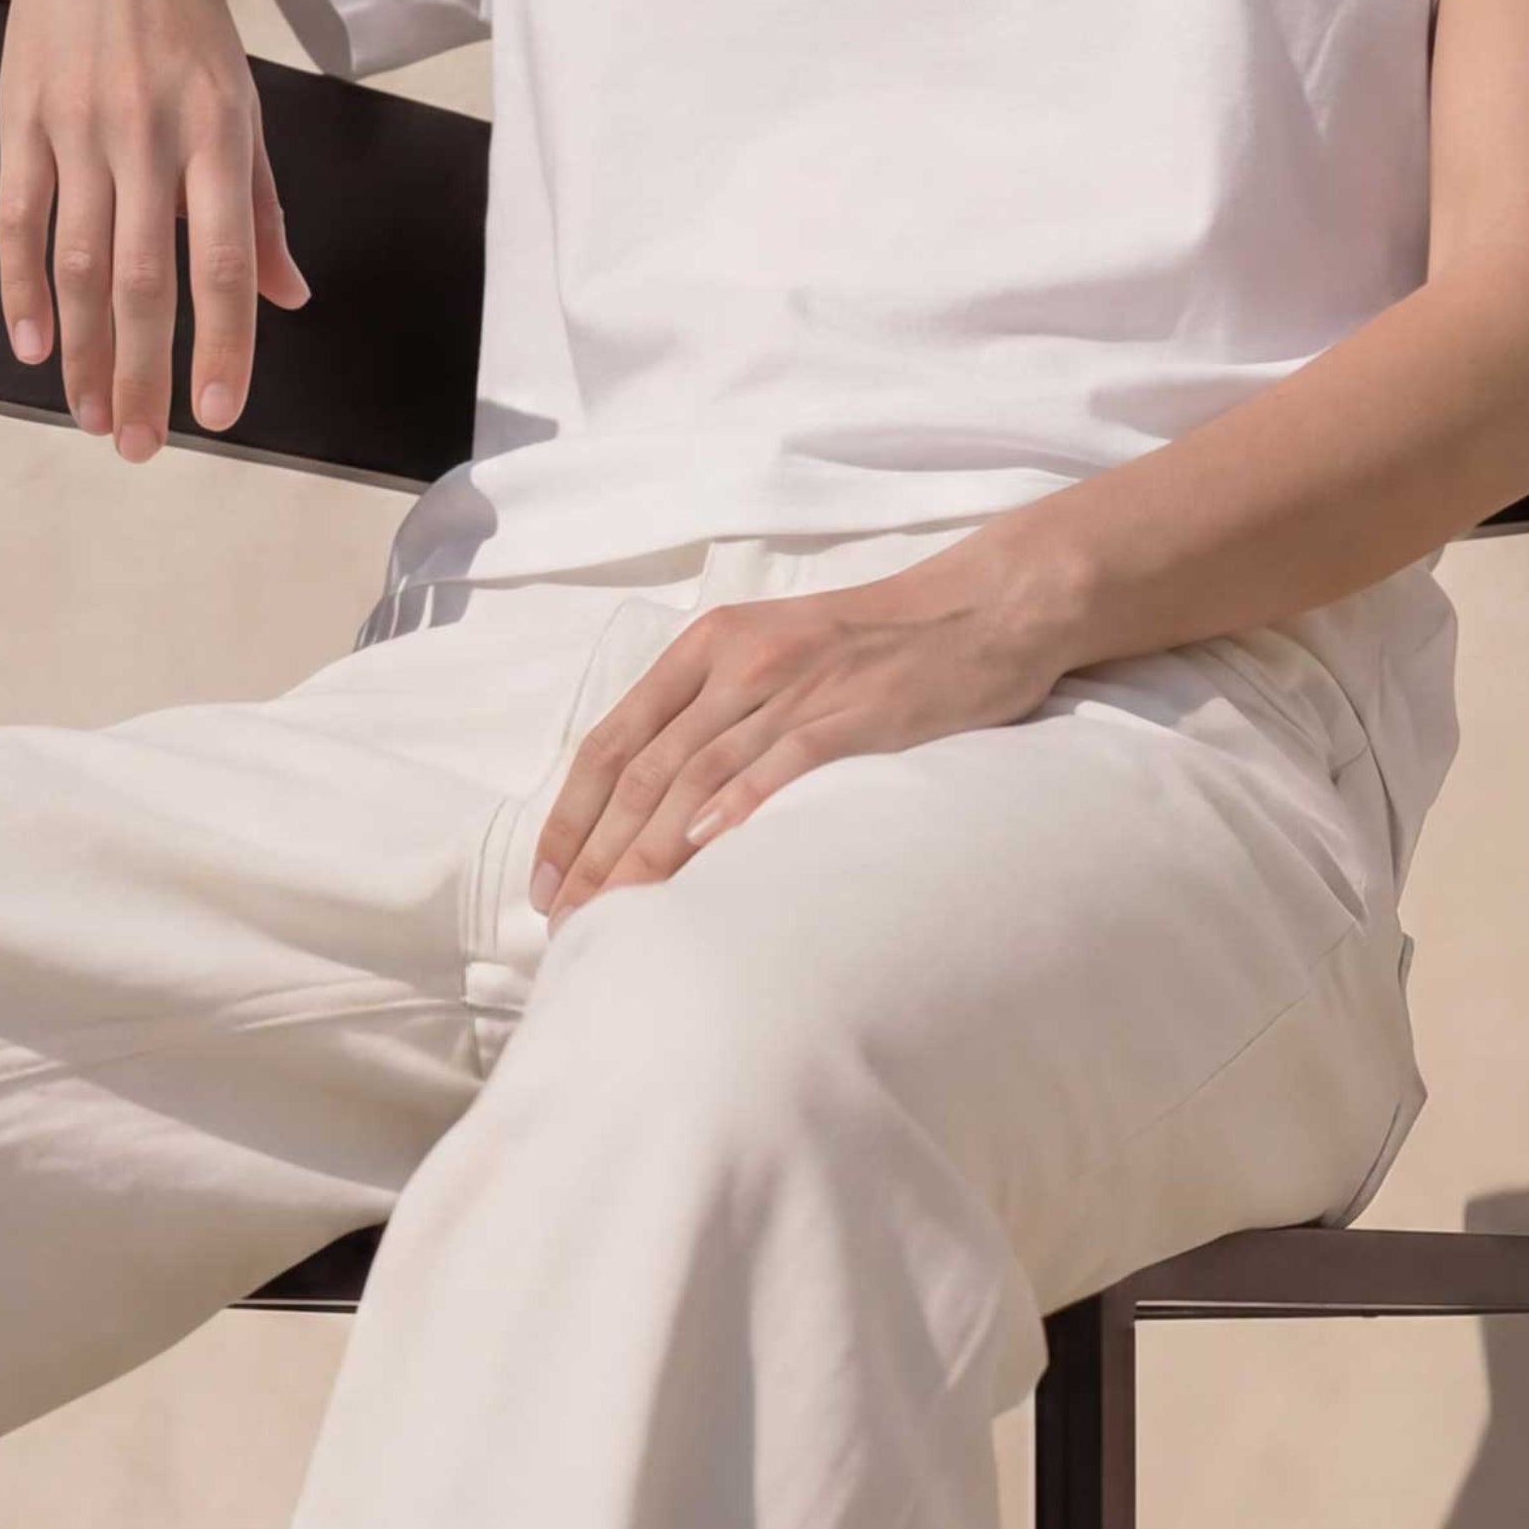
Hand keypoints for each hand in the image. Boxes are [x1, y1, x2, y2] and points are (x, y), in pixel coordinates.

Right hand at [0, 0, 309, 460]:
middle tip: (137, 447)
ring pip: (78, 262)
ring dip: (81, 350)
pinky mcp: (22, 118)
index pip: (223, 261)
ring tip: (87, 415)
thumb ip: (262, 206)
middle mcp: (149, 134)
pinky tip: (31, 345)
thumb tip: (289, 297)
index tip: (219, 418)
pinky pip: (18, 219)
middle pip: (143, 280)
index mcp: (220, 131)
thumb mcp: (244, 99)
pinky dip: (21, 287)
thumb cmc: (186, 20)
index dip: (222, 345)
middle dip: (140, 374)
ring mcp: (79, 126)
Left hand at [528, 541, 1090, 925]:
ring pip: (699, 774)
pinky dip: (738, 805)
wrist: (981, 608)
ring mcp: (796, 685)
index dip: (573, 813)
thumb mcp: (775, 653)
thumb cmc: (875, 643)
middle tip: (568, 920)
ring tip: (615, 912)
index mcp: (709, 645)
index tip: (547, 878)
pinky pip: (783, 761)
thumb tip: (653, 804)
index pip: (615, 737)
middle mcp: (740, 662)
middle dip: (599, 850)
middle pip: (647, 767)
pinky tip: (705, 850)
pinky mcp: (855, 711)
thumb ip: (714, 711)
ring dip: (648, 850)